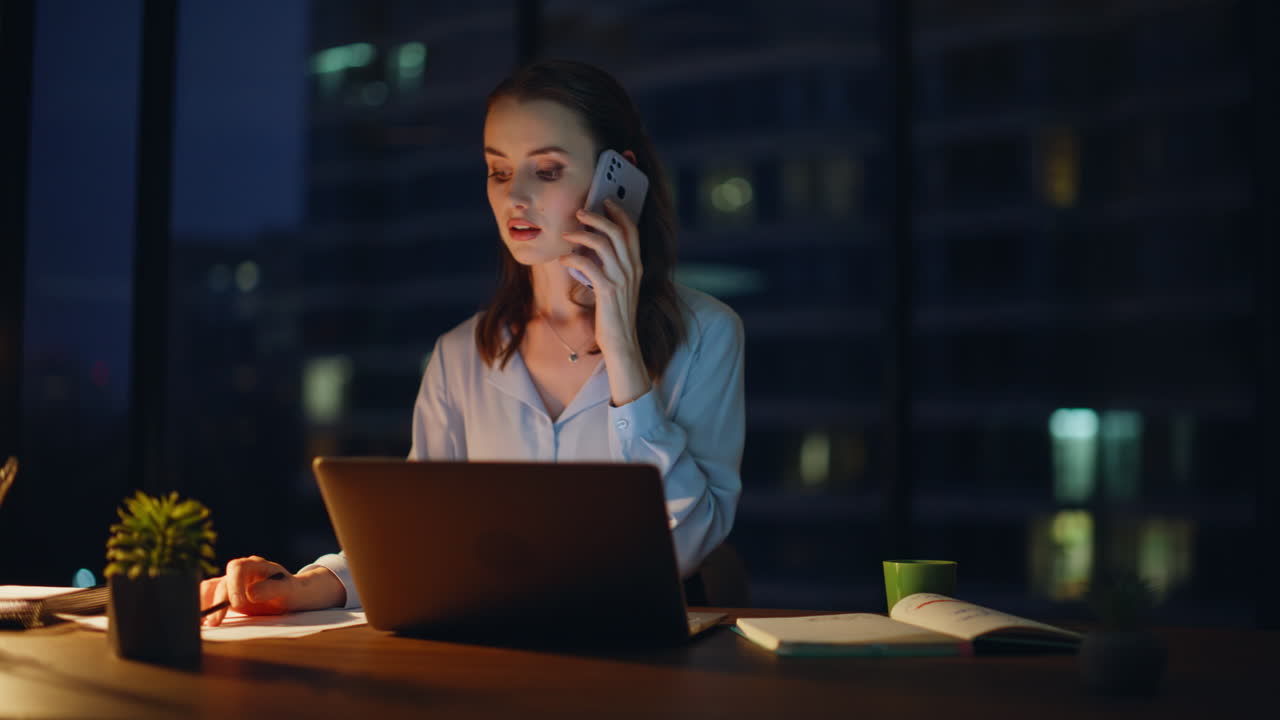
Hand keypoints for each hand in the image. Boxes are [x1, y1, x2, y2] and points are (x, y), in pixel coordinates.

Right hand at [200, 556, 292, 625]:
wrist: (290, 595)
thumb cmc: (290, 590)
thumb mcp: (288, 589)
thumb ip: (272, 589)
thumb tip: (251, 594)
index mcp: (254, 565)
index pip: (236, 568)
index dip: (234, 585)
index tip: (237, 603)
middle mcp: (239, 572)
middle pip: (221, 583)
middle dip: (217, 603)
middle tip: (216, 621)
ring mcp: (230, 583)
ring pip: (209, 589)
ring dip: (204, 605)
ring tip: (201, 622)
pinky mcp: (225, 595)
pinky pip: (209, 599)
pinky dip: (204, 609)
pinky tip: (202, 623)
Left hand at [561, 197, 651, 404]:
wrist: (621, 343)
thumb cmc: (615, 315)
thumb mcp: (618, 287)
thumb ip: (610, 267)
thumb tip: (591, 248)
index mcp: (636, 266)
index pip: (632, 231)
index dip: (619, 213)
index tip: (606, 201)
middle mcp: (631, 269)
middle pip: (618, 232)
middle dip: (598, 217)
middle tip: (580, 212)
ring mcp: (621, 280)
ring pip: (604, 244)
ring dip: (583, 234)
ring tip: (567, 233)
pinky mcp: (607, 291)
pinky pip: (589, 265)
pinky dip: (574, 258)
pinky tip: (564, 258)